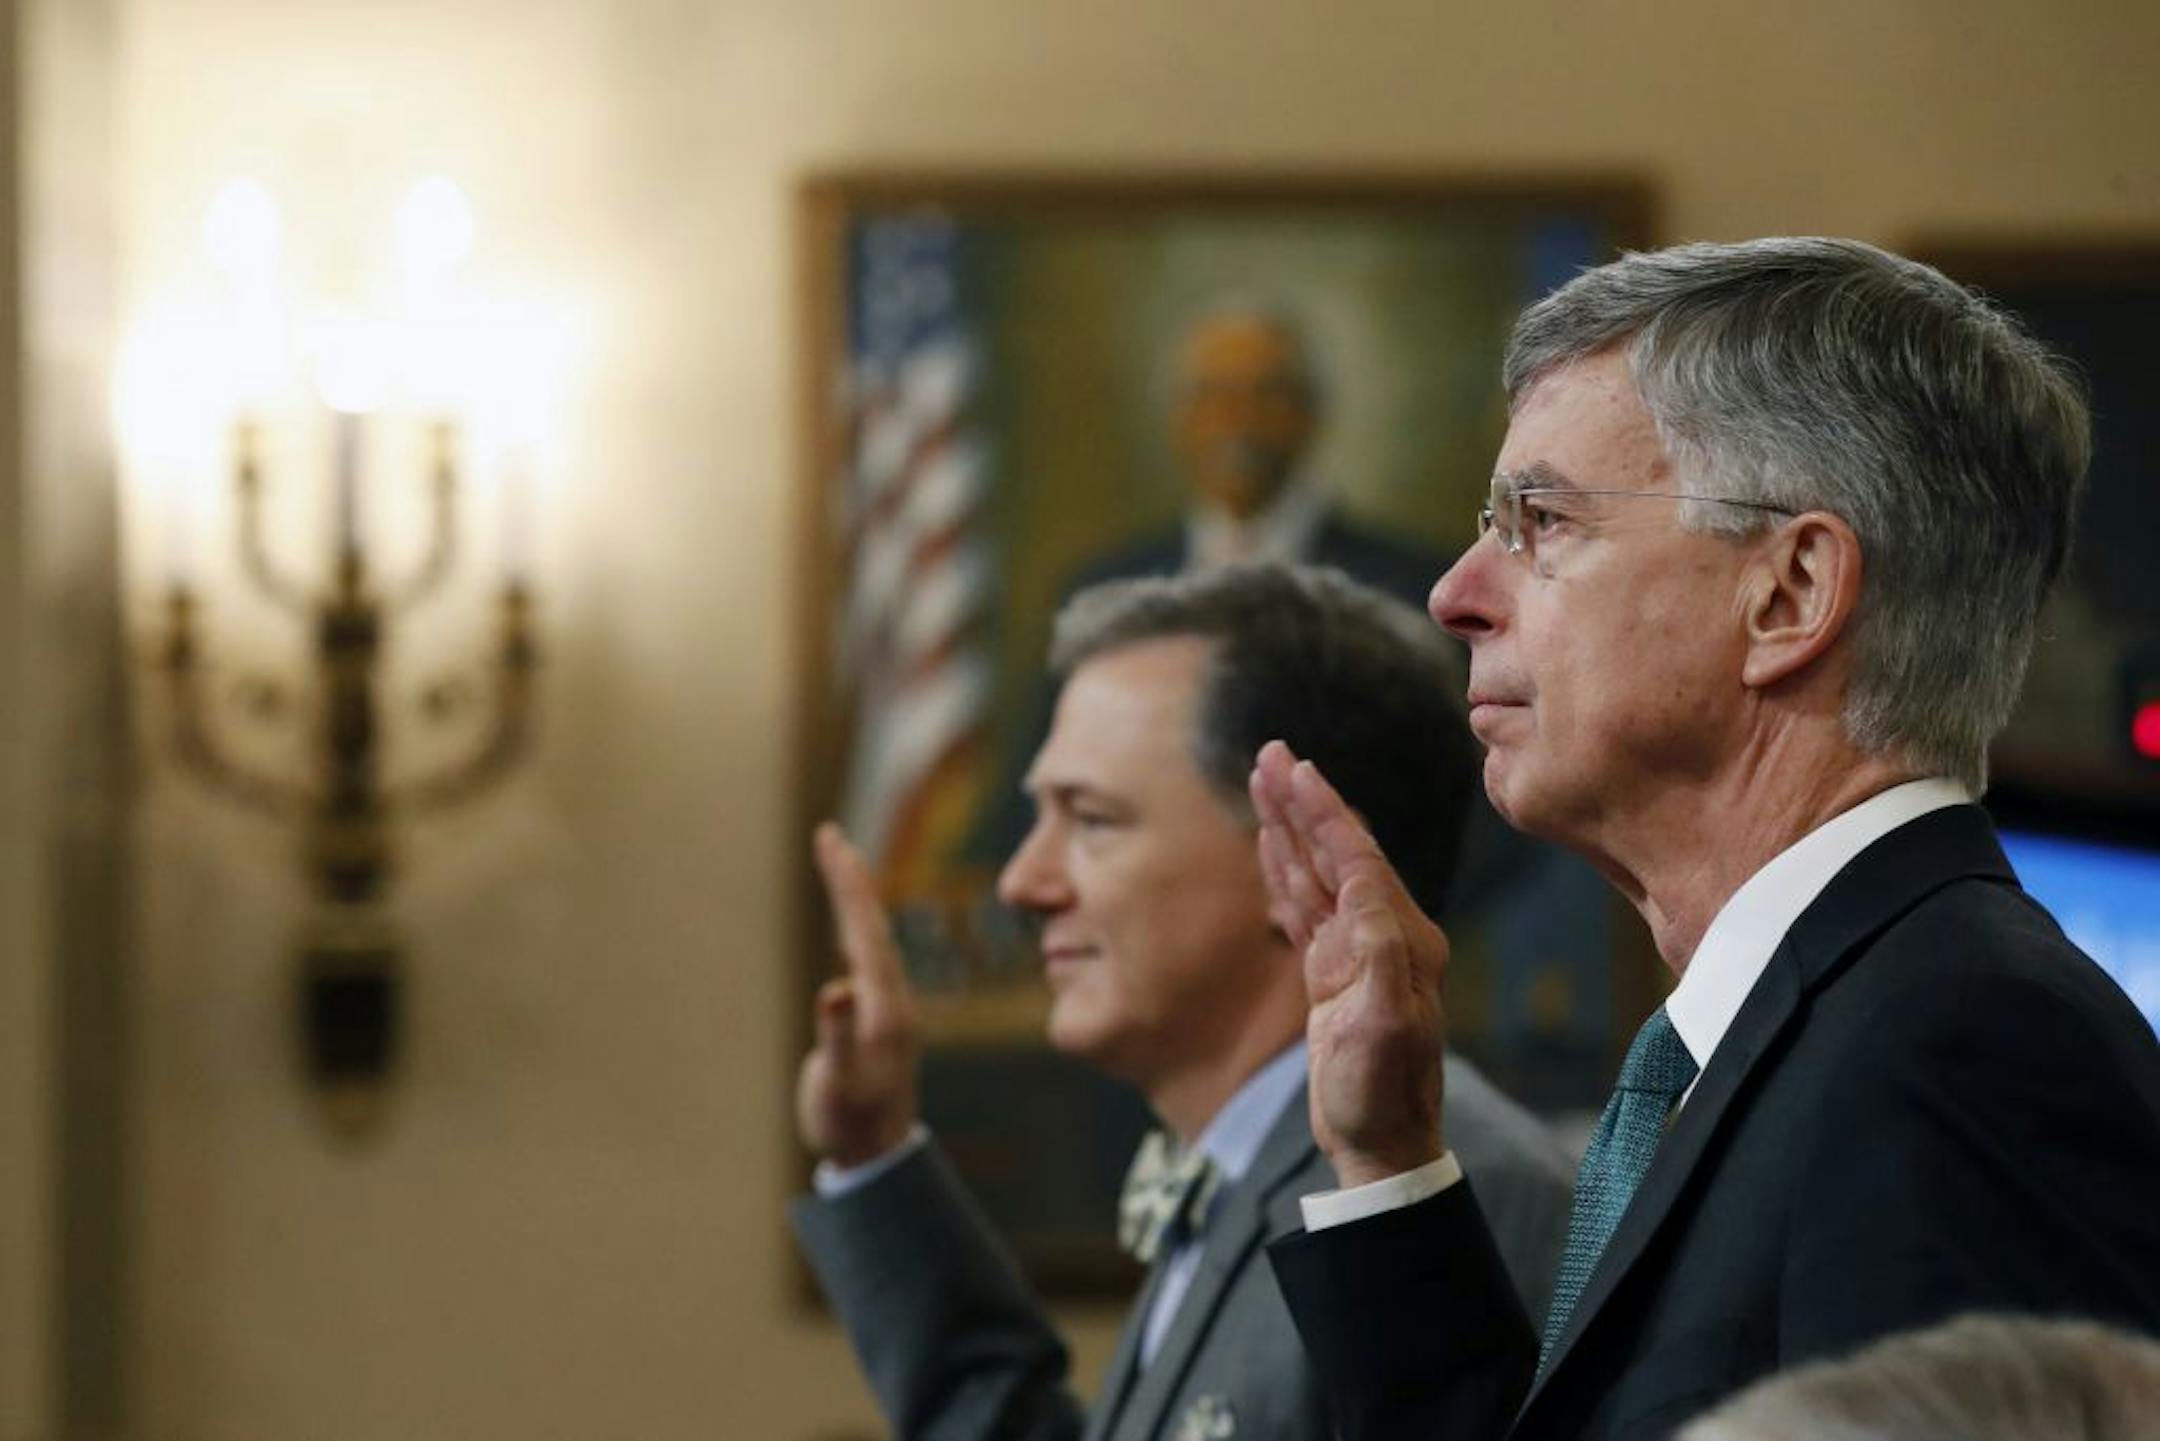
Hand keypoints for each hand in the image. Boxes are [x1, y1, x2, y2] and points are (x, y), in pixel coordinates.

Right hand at [794, 823, 921, 1167]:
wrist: (878, 1154)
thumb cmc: (853, 1122)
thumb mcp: (841, 1084)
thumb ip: (839, 1038)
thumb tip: (834, 989)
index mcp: (884, 1005)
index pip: (864, 928)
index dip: (846, 884)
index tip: (830, 839)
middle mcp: (890, 998)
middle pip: (869, 924)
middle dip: (848, 878)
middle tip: (829, 835)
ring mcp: (885, 1007)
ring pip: (870, 937)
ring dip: (853, 898)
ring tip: (839, 863)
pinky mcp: (877, 1018)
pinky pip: (866, 957)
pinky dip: (853, 927)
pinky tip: (849, 922)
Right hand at [1250, 741, 1449, 1186]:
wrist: (1379, 1145)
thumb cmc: (1383, 1092)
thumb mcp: (1385, 1026)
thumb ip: (1379, 955)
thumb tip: (1363, 892)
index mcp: (1400, 936)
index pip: (1356, 856)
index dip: (1323, 811)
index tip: (1294, 768)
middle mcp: (1382, 934)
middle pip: (1334, 851)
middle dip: (1301, 802)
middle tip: (1269, 753)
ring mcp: (1355, 953)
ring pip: (1315, 873)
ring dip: (1288, 827)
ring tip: (1263, 780)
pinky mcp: (1331, 974)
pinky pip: (1303, 908)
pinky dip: (1283, 871)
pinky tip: (1269, 845)